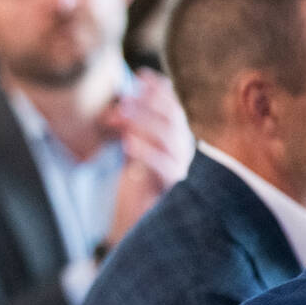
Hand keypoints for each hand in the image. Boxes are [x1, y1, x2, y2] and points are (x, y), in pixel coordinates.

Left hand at [102, 70, 193, 248]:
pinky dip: (147, 153)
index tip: (141, 76)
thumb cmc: (139, 187)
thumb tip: (135, 88)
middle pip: (175, 119)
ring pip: (171, 139)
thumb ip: (137, 123)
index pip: (176, 108)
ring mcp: (185, 172)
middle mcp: (188, 154)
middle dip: (149, 104)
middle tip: (122, 98)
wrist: (140, 229)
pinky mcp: (175, 192)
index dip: (160, 91)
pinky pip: (165, 168)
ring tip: (117, 114)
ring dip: (143, 122)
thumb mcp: (136, 150)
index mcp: (180, 141)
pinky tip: (127, 144)